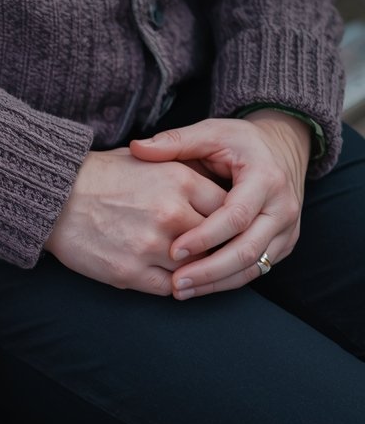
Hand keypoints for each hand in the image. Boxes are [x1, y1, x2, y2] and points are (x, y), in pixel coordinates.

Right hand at [45, 148, 226, 294]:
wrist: (53, 196)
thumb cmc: (99, 175)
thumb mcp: (149, 159)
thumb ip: (185, 172)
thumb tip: (215, 188)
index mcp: (180, 181)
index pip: (227, 209)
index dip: (228, 221)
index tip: (223, 228)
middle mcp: (171, 214)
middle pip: (216, 242)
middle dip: (215, 248)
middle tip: (213, 252)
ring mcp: (151, 246)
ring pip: (195, 268)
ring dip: (194, 270)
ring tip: (190, 267)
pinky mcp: (129, 272)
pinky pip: (169, 288)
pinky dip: (174, 286)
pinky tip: (168, 278)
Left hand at [129, 112, 310, 298]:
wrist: (282, 148)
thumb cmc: (239, 143)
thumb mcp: (211, 133)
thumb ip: (176, 141)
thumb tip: (136, 148)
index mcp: (266, 179)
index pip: (236, 216)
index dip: (205, 236)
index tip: (174, 250)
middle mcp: (282, 207)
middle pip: (248, 249)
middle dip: (210, 269)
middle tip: (176, 282)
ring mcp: (286, 229)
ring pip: (254, 266)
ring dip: (216, 282)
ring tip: (180, 290)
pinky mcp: (282, 244)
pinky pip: (256, 269)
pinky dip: (226, 282)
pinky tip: (198, 288)